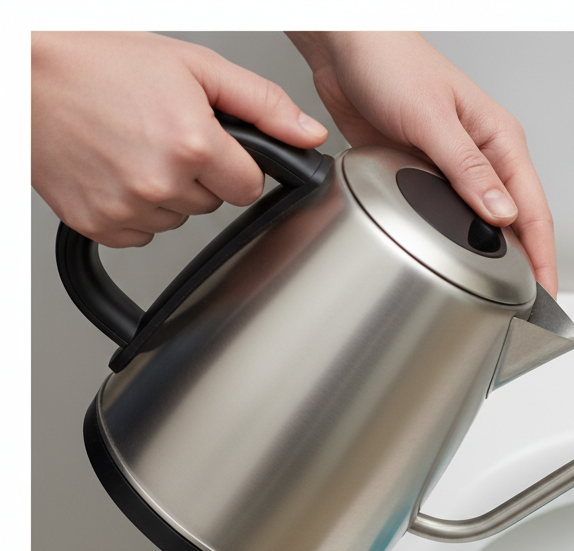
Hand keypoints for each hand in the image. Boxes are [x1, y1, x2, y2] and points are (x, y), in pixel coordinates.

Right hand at [31, 32, 328, 247]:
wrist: (22, 75)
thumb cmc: (96, 60)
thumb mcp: (192, 66)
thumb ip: (261, 104)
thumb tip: (309, 135)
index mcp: (191, 142)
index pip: (250, 186)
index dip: (236, 164)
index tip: (215, 145)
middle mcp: (160, 181)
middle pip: (214, 203)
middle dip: (200, 174)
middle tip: (163, 133)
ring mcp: (128, 208)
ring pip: (180, 218)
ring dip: (167, 191)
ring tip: (133, 145)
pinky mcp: (100, 225)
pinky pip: (143, 232)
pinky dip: (135, 208)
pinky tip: (115, 169)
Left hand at [287, 32, 556, 295]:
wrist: (346, 48)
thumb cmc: (391, 62)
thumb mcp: (432, 117)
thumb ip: (466, 168)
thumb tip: (500, 212)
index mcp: (500, 139)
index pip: (534, 209)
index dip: (543, 256)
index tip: (546, 292)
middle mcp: (485, 156)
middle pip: (517, 224)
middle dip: (525, 266)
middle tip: (523, 307)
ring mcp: (457, 170)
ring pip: (485, 226)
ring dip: (492, 258)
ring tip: (496, 297)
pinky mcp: (429, 177)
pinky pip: (452, 219)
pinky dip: (458, 244)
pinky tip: (457, 263)